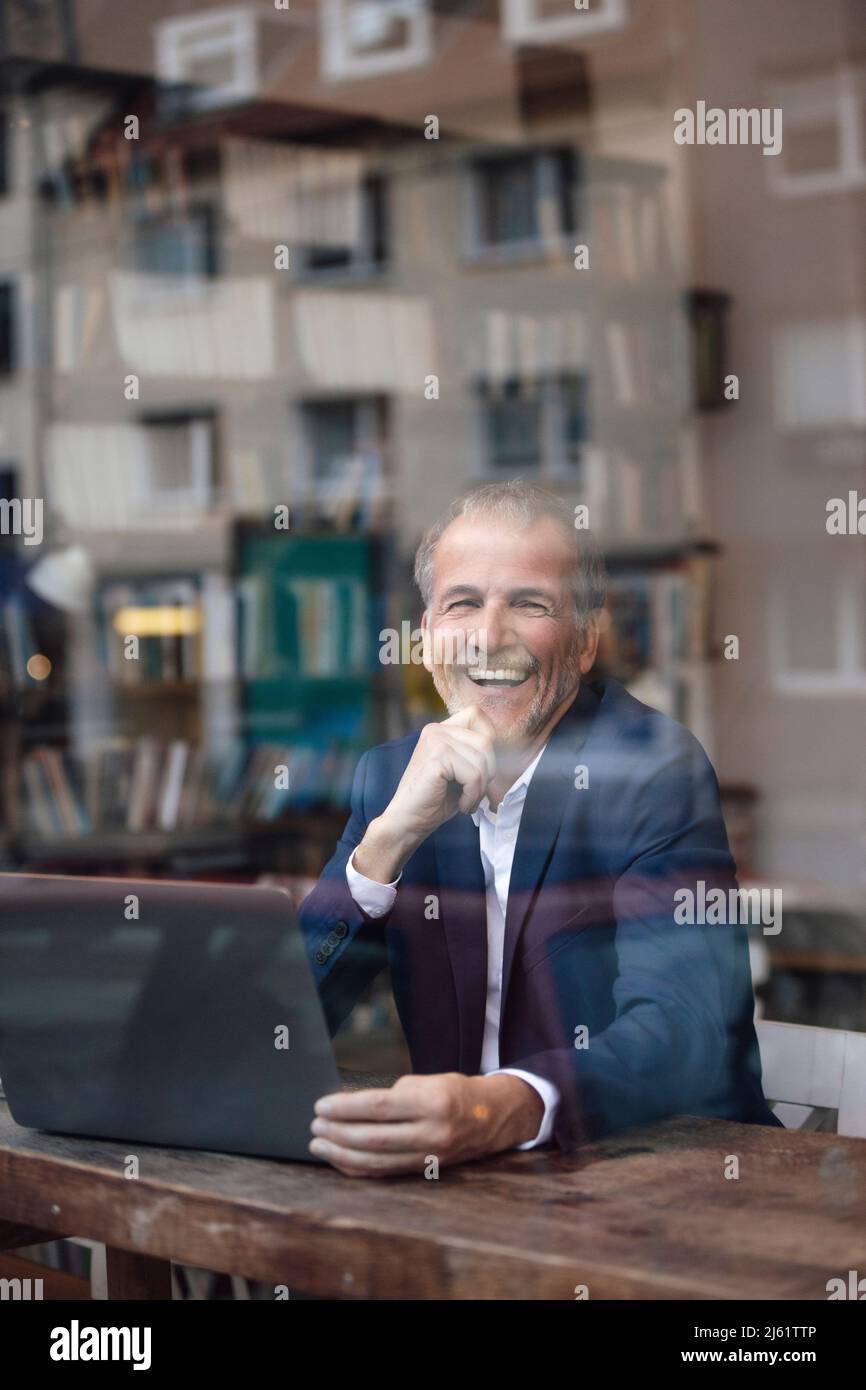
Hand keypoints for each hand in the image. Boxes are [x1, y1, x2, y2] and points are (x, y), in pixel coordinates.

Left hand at [308, 1072, 543, 1176]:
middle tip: (315, 1126)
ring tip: (319, 1145)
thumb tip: (354, 1107)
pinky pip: (385, 1172)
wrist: (492, 1117)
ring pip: (376, 1161)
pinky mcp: (425, 1171)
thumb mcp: (428, 1081)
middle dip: (337, 1133)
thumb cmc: (455, 1092)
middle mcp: (431, 1132)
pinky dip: (359, 1169)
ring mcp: (429, 1156)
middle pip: (373, 1137)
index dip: (345, 1108)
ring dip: (342, 1155)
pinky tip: (340, 1161)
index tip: (321, 1106)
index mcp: (432, 1102)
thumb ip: (394, 1094)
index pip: (377, 1107)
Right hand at [353, 705, 495, 883]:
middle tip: (474, 793)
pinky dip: (473, 796)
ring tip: (467, 801)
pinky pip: (473, 775)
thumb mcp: (460, 770)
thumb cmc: (435, 800)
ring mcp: (435, 741)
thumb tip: (507, 748)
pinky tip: (462, 805)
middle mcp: (436, 730)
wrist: (408, 821)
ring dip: (480, 788)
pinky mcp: (436, 758)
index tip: (483, 769)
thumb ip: (476, 753)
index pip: (476, 715)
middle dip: (488, 772)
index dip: (488, 739)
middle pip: (485, 741)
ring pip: (482, 760)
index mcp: (441, 729)